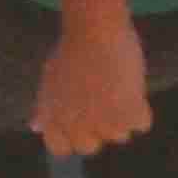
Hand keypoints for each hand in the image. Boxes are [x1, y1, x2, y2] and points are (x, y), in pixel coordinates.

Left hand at [32, 15, 154, 156]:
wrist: (94, 29)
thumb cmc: (72, 49)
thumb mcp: (50, 80)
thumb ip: (44, 109)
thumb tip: (35, 127)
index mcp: (53, 119)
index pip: (60, 148)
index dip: (72, 135)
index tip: (82, 119)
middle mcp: (76, 127)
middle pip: (90, 147)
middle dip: (97, 128)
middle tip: (103, 101)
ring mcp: (103, 123)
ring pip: (119, 136)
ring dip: (121, 116)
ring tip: (117, 87)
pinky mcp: (129, 113)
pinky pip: (142, 124)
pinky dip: (142, 108)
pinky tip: (132, 87)